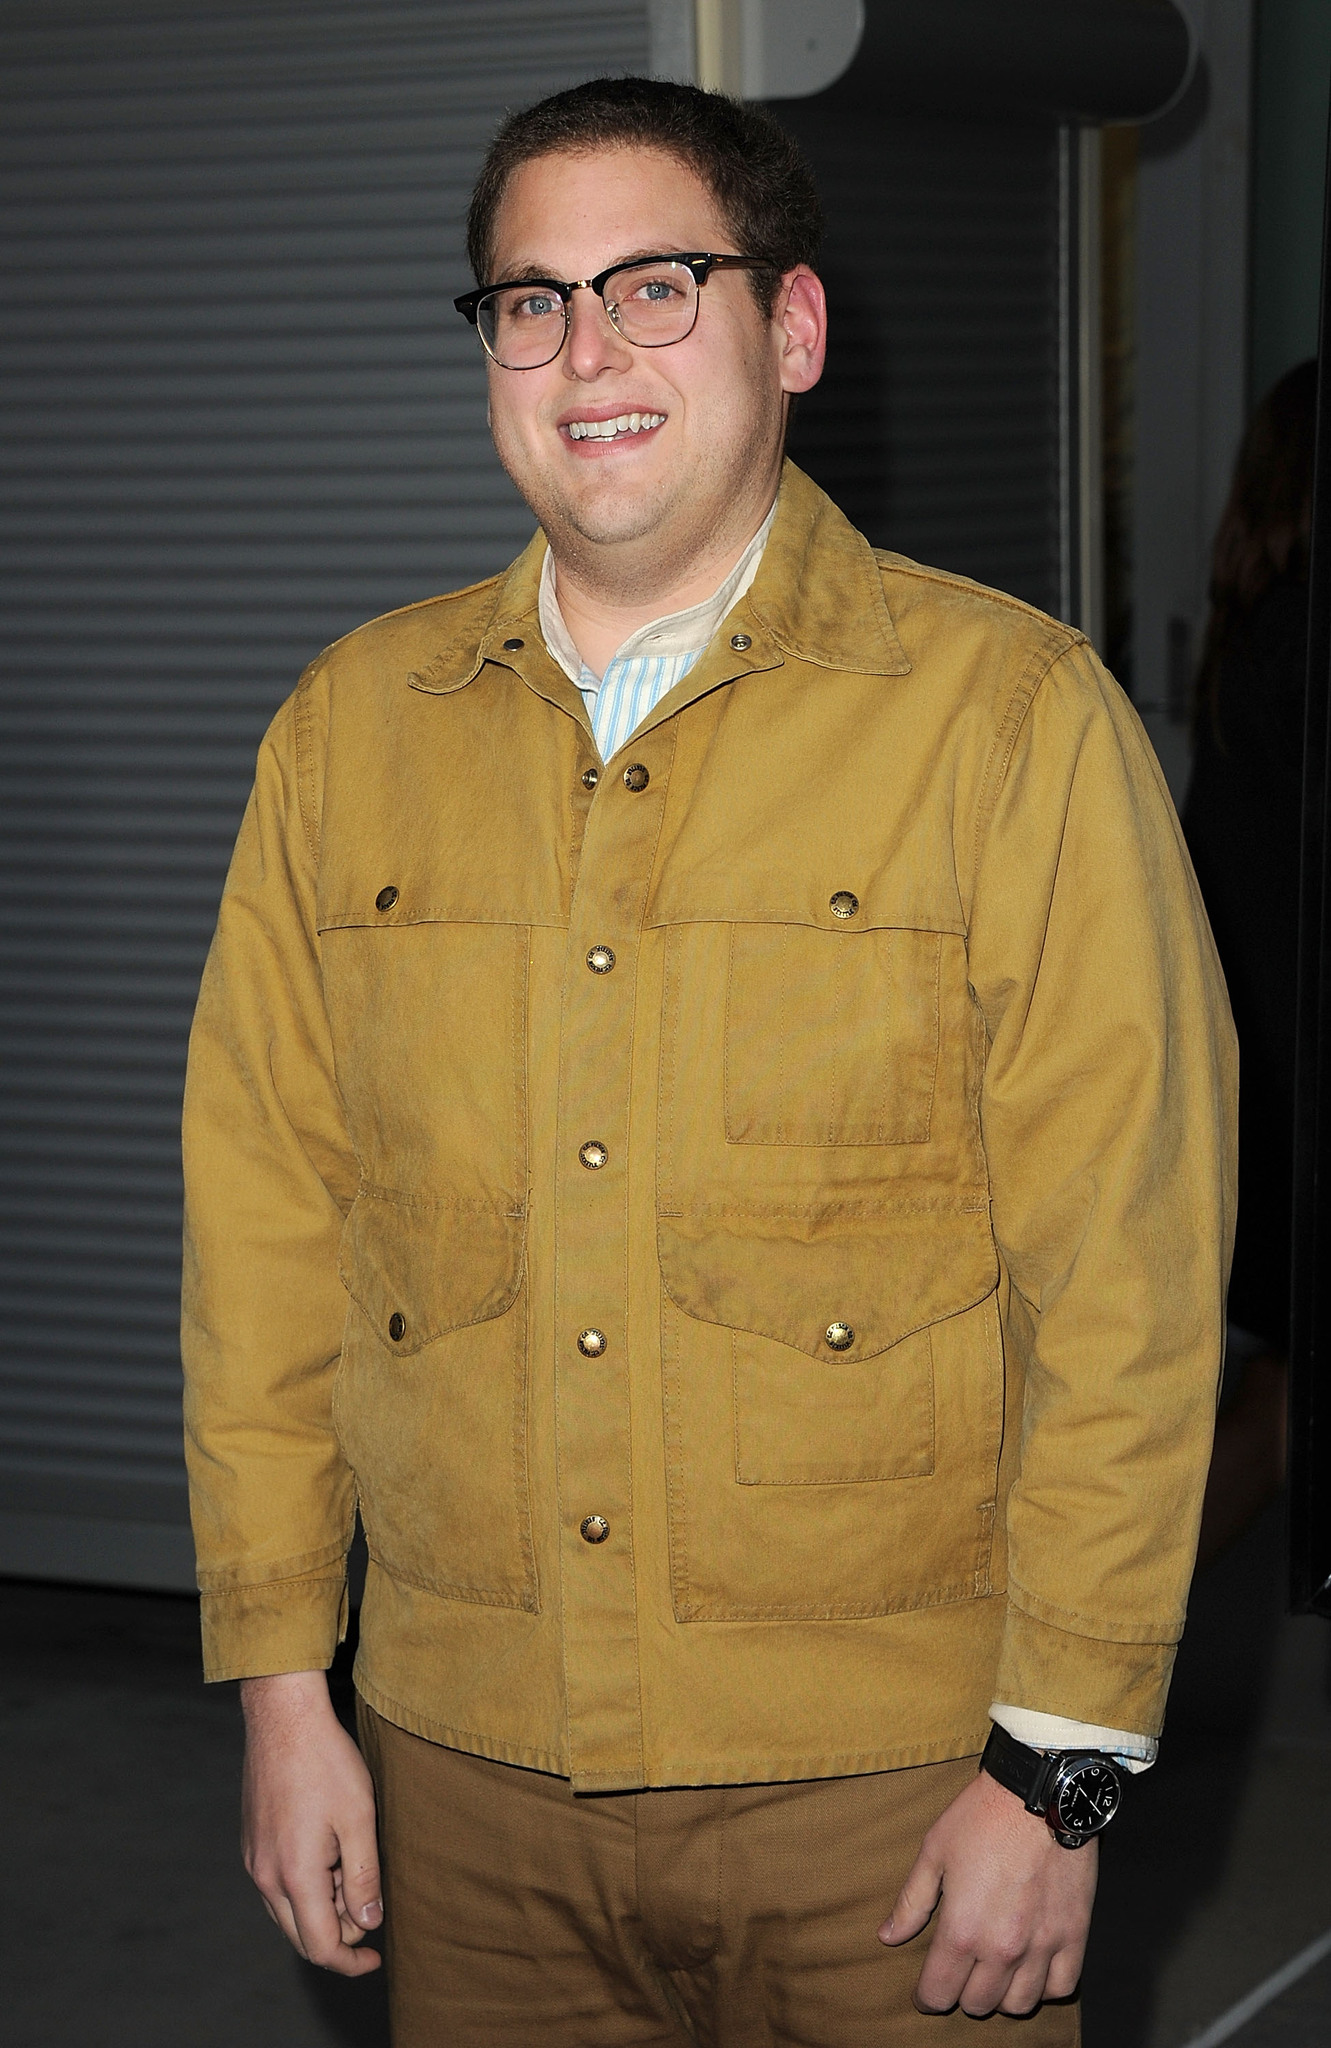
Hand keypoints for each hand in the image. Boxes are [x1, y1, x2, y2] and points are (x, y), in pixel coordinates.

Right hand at [240, 1669, 382, 1975]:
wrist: (283, 1718)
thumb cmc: (326, 1762)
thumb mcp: (359, 1819)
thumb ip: (363, 1878)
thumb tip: (369, 1923)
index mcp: (294, 1875)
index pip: (320, 1946)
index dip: (351, 1961)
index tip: (377, 1957)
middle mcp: (265, 1876)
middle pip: (301, 1936)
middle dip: (339, 1934)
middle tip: (369, 1902)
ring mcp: (253, 1860)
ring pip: (288, 1913)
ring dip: (322, 1909)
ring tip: (351, 1867)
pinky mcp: (252, 1843)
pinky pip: (277, 1887)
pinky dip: (305, 1888)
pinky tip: (329, 1853)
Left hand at [878, 1765, 1096, 2015]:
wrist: (1038, 1792)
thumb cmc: (981, 1816)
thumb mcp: (934, 1852)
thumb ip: (912, 1902)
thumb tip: (888, 1936)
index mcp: (962, 1929)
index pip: (938, 1992)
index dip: (926, 1997)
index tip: (925, 1991)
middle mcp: (1002, 1948)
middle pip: (978, 2004)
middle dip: (962, 1994)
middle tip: (959, 1974)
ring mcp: (1041, 1945)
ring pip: (1019, 2005)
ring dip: (1002, 1996)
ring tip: (994, 1974)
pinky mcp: (1074, 1934)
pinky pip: (1061, 1987)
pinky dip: (1044, 1987)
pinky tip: (1032, 1969)